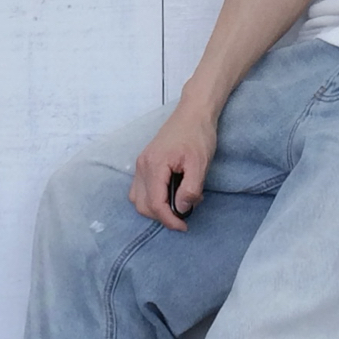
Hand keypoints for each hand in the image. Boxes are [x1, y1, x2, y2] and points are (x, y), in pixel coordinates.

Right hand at [129, 98, 217, 230]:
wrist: (193, 112)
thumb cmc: (198, 134)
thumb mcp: (200, 163)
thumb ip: (191, 189)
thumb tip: (182, 209)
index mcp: (154, 165)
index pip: (155, 204)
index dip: (169, 220)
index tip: (184, 226)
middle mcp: (143, 165)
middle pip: (142, 205)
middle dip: (162, 216)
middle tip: (184, 214)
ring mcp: (142, 163)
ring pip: (138, 198)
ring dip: (156, 208)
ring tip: (179, 203)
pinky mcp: (145, 162)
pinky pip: (141, 188)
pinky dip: (153, 198)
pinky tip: (172, 193)